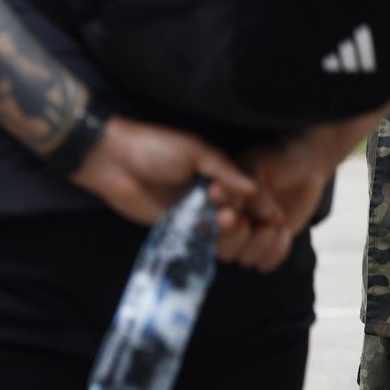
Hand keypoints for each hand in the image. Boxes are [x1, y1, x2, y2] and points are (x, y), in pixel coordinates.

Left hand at [69, 115, 299, 270]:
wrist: (114, 161)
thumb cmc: (154, 147)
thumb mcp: (195, 151)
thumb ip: (224, 170)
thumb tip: (253, 188)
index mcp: (218, 174)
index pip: (250, 194)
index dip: (264, 206)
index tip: (276, 217)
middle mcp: (209, 196)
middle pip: (241, 217)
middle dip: (248, 220)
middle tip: (237, 212)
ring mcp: (192, 213)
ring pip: (222, 233)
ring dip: (229, 232)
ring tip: (224, 219)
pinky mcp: (174, 228)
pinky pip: (198, 240)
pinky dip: (209, 242)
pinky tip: (214, 238)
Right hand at [229, 106, 389, 270]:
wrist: (303, 162)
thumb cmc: (272, 158)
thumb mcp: (253, 167)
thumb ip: (239, 188)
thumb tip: (224, 201)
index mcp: (217, 207)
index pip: (205, 227)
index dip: (213, 226)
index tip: (228, 215)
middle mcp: (230, 225)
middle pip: (222, 250)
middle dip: (234, 239)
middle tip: (249, 224)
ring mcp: (250, 236)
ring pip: (245, 259)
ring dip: (260, 245)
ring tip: (275, 225)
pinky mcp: (270, 244)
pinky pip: (266, 263)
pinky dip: (276, 253)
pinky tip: (285, 233)